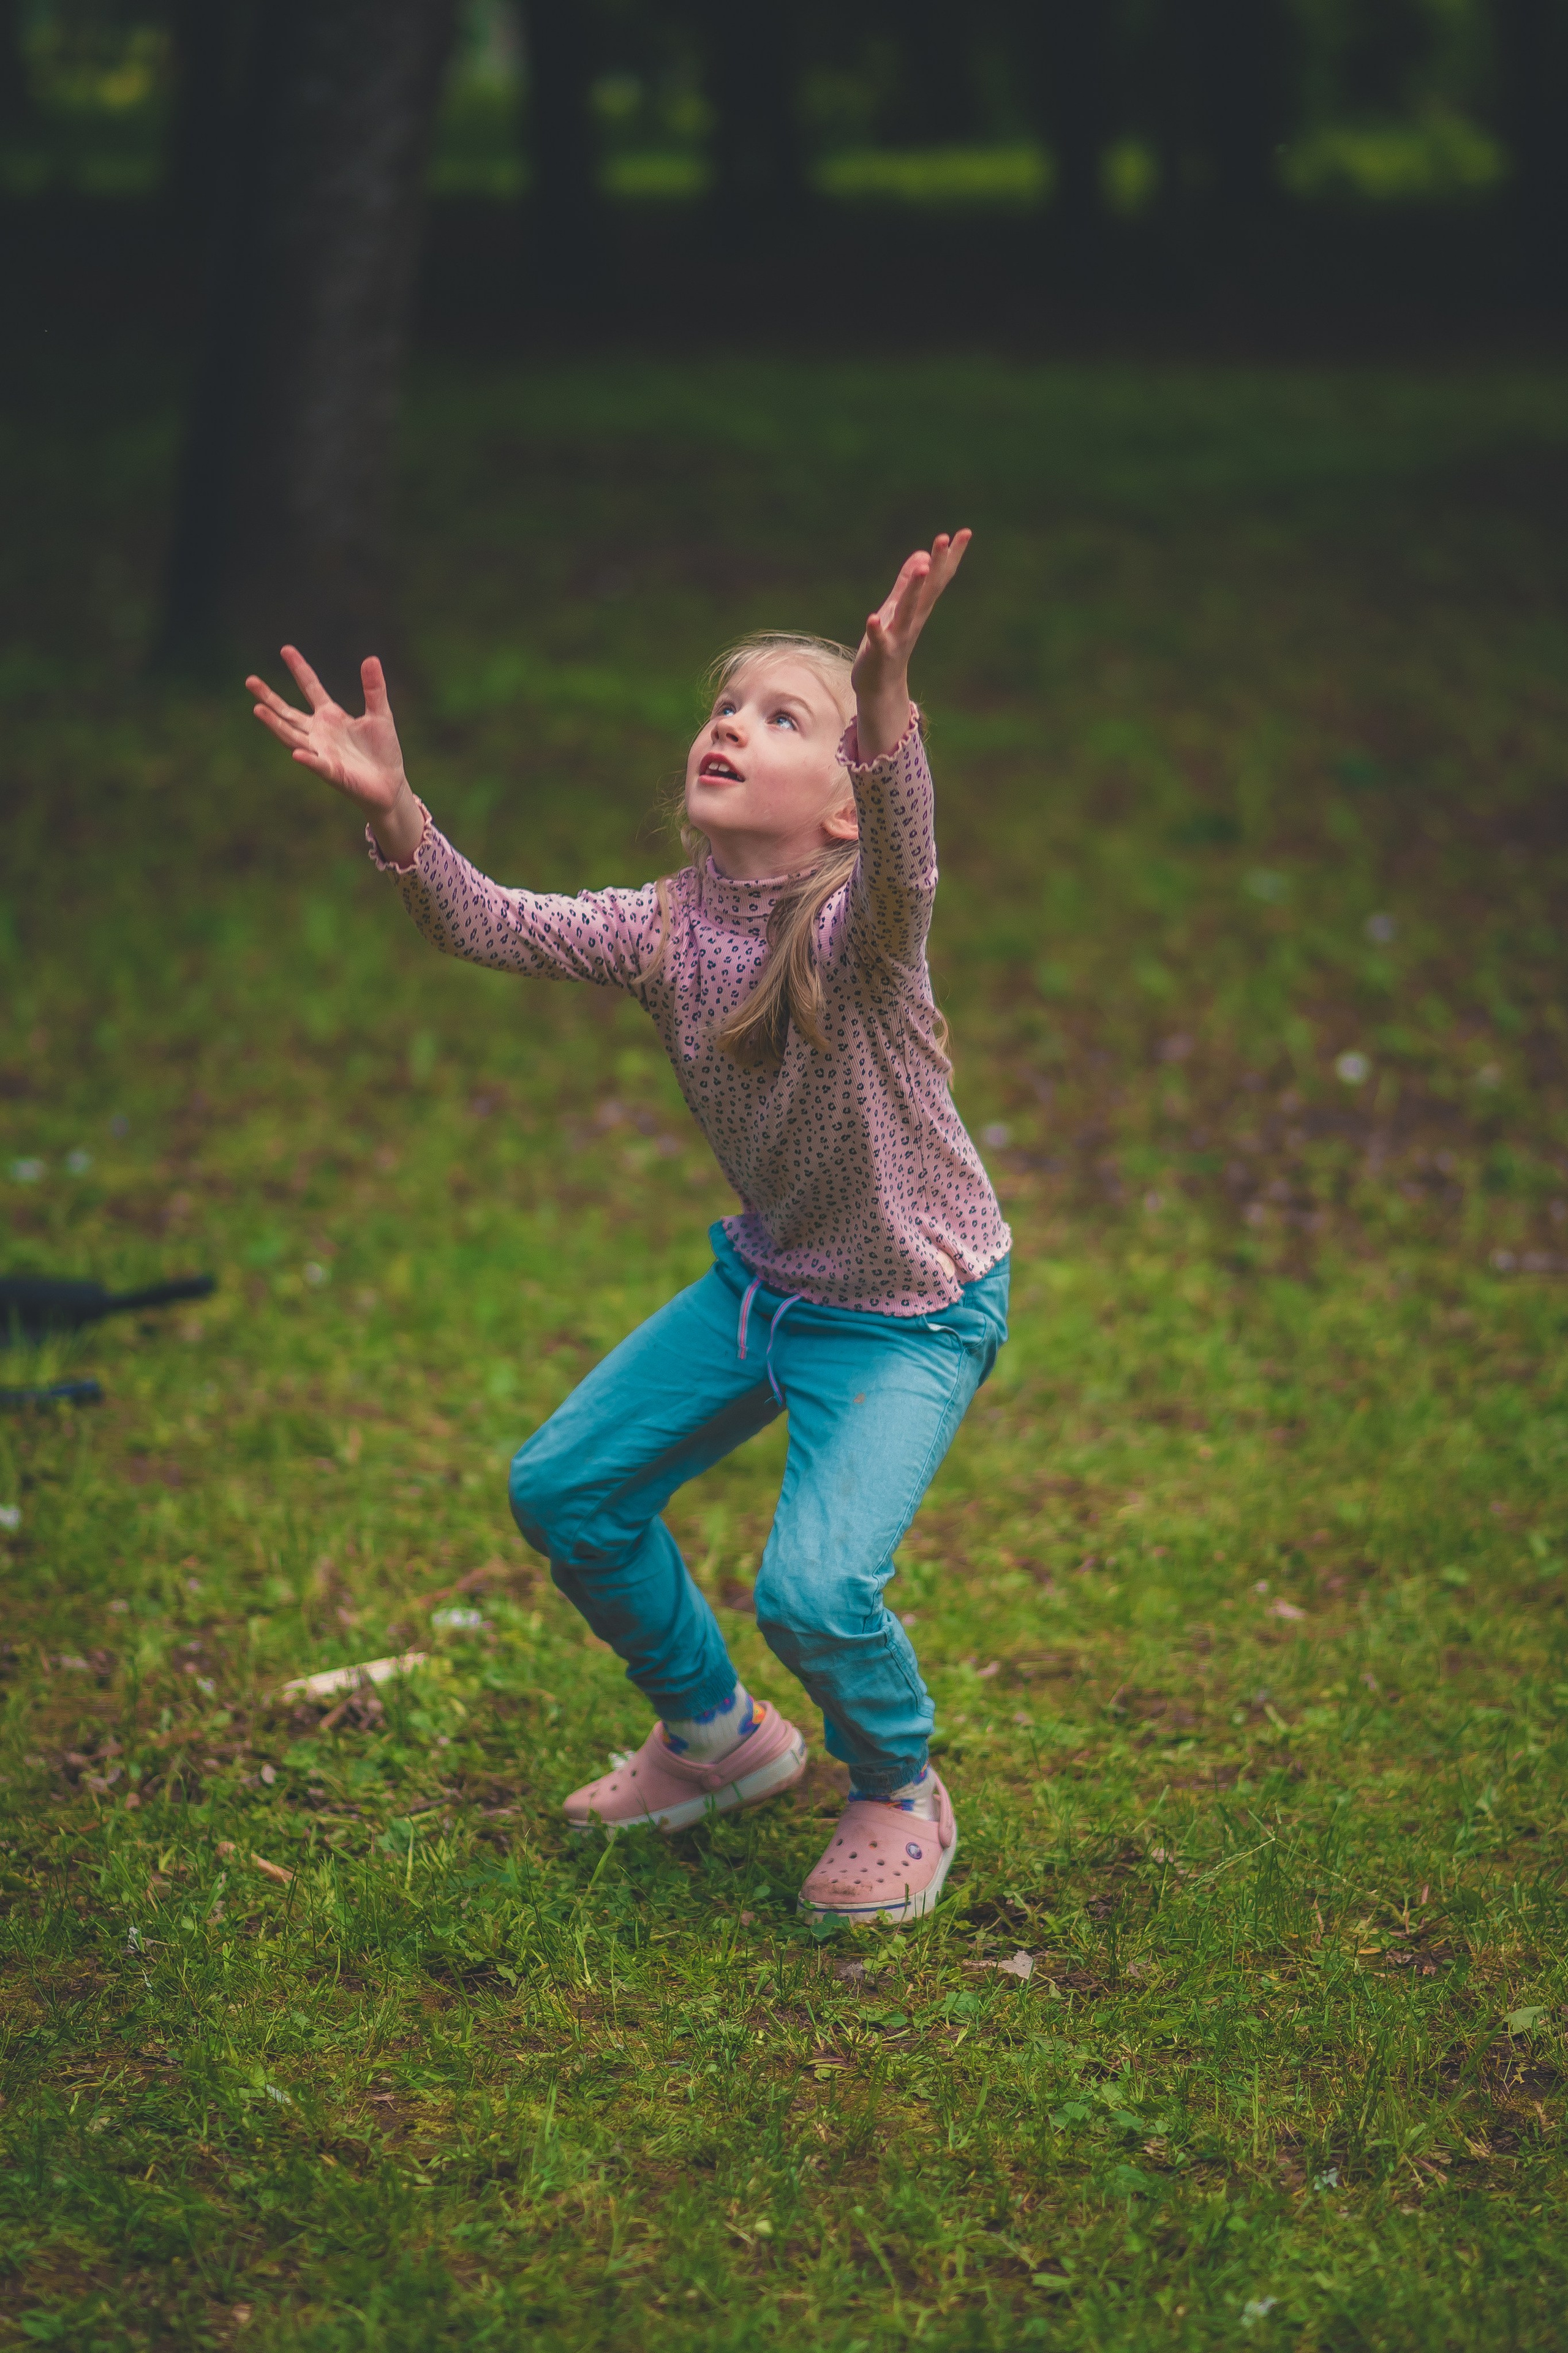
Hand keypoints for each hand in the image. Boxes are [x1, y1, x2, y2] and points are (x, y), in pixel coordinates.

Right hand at [246, 647, 423, 861]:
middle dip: (269, 697)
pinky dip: (307, 759)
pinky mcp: (332, 773)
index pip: (310, 687)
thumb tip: (371, 658)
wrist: (389, 785)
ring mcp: (321, 752)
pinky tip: (297, 753)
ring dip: (276, 724)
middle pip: (288, 712)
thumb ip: (374, 689)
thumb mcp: (381, 714)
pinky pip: (317, 764)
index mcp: (330, 716)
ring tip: (257, 709)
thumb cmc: (382, 751)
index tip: (286, 649)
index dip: (299, 668)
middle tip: (250, 680)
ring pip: (292, 736)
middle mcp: (319, 733)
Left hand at [851, 530, 970, 760]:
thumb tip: (922, 556)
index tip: (965, 532)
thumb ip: (906, 584)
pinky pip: (879, 641)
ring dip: (914, 590)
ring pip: (908, 610)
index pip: (939, 578)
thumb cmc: (887, 644)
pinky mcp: (880, 653)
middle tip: (945, 537)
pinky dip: (876, 631)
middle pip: (928, 589)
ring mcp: (898, 636)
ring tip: (922, 567)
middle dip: (938, 564)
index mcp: (918, 608)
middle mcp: (913, 620)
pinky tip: (871, 619)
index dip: (951, 556)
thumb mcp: (896, 609)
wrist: (879, 686)